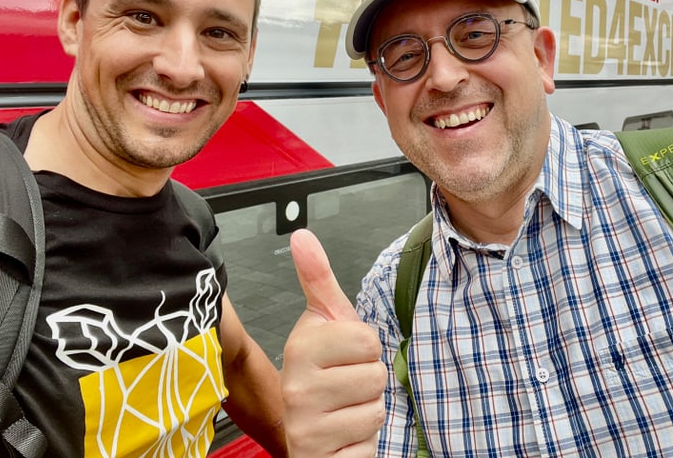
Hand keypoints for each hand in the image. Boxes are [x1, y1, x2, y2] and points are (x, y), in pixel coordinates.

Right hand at [282, 229, 385, 457]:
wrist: (306, 432)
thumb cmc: (322, 375)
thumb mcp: (325, 322)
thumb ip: (318, 278)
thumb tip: (302, 235)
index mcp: (301, 348)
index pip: (368, 341)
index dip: (364, 349)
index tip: (343, 356)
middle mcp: (297, 389)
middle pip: (376, 376)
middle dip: (368, 383)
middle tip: (344, 386)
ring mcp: (305, 428)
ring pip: (375, 411)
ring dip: (366, 414)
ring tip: (343, 410)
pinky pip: (368, 447)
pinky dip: (362, 445)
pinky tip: (342, 436)